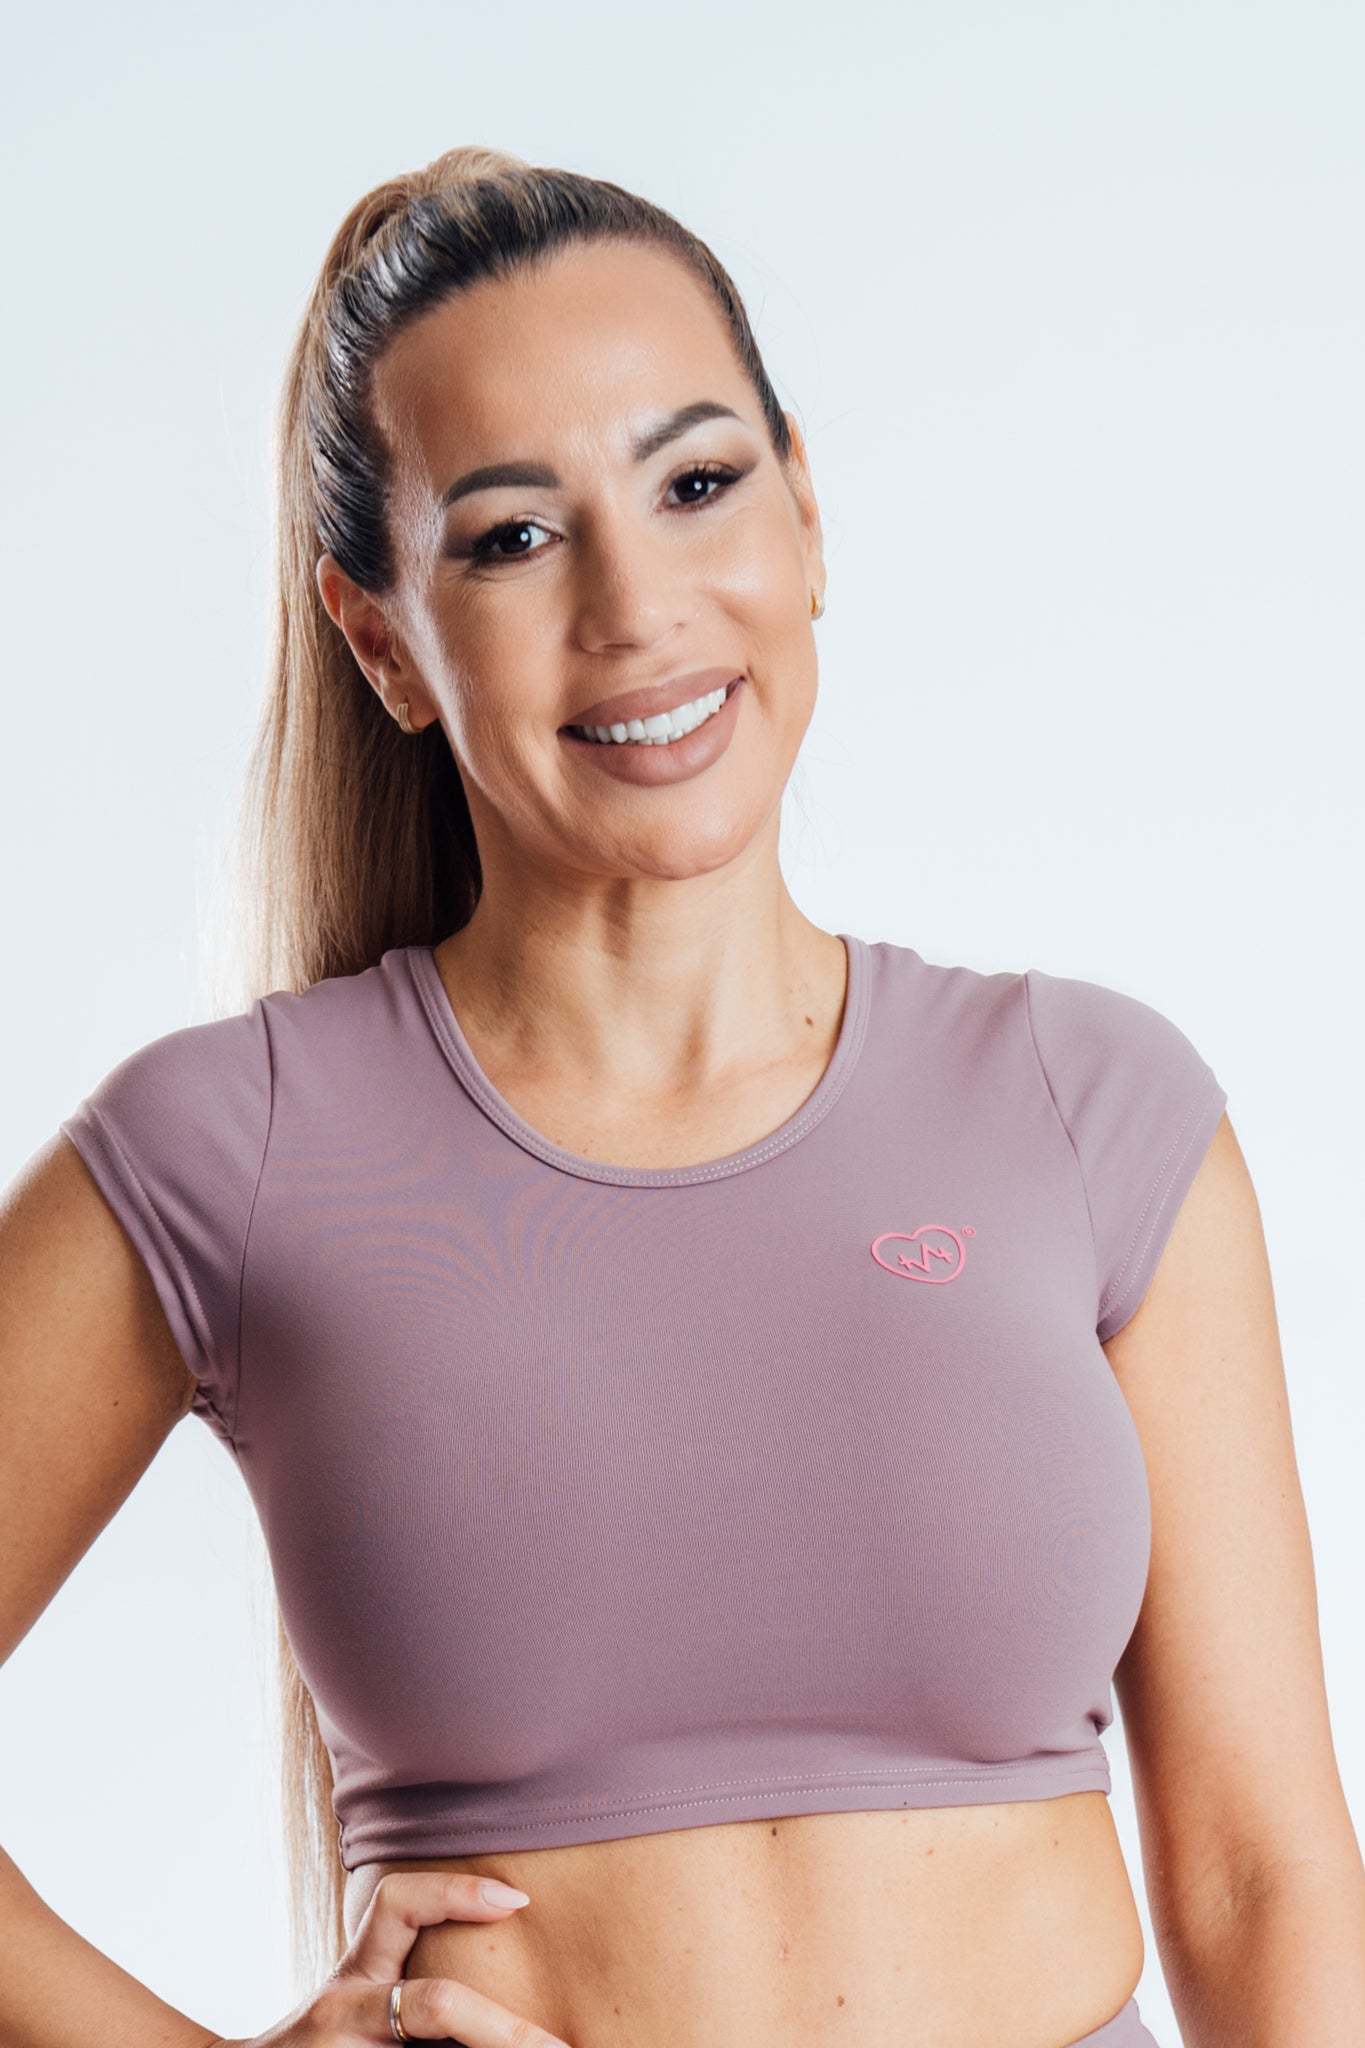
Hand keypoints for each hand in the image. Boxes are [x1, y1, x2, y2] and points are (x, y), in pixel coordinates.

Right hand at [212, 1870, 570, 2045]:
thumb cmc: (320, 2042)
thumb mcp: (356, 2003)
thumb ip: (415, 1989)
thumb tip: (517, 2002)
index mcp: (353, 1978)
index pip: (397, 1905)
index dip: (456, 1893)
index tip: (517, 1900)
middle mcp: (342, 2011)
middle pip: (437, 2004)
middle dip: (505, 2031)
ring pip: (433, 2025)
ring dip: (492, 2041)